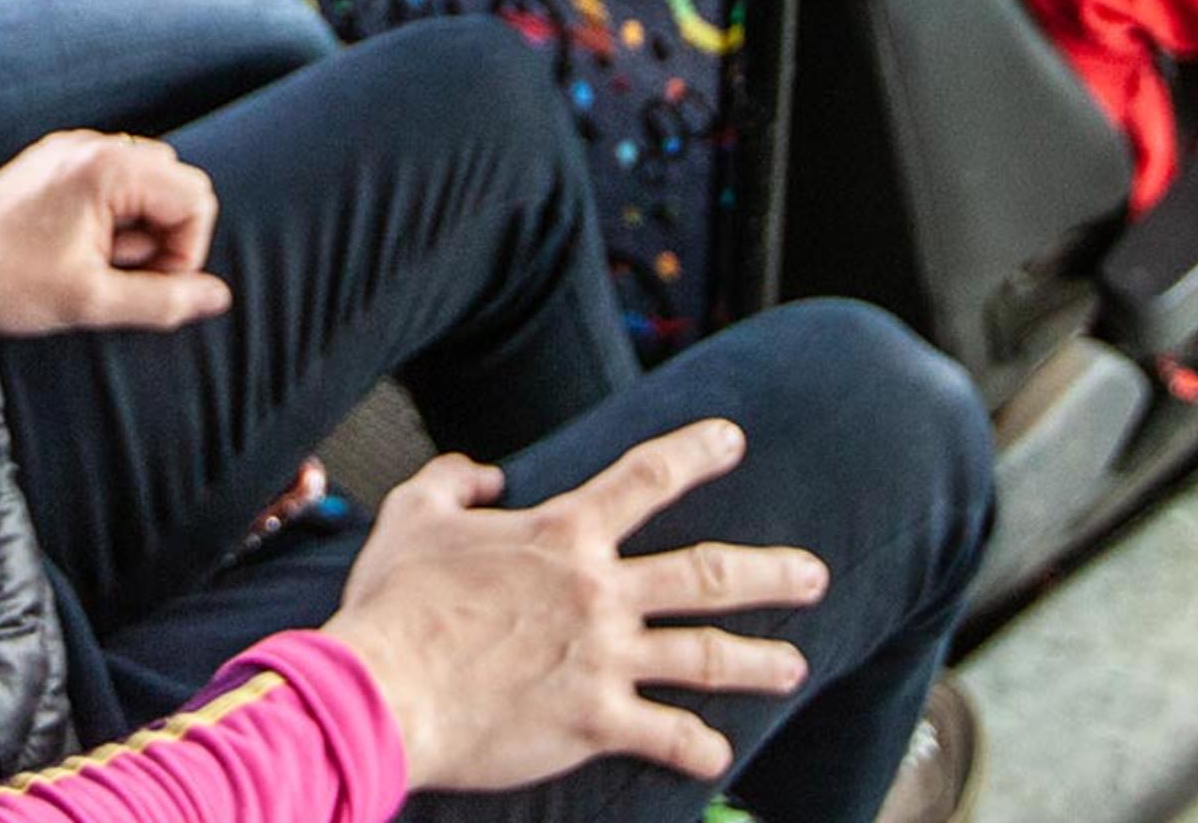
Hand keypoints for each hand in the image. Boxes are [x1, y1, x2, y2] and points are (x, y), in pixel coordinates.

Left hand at [0, 130, 229, 334]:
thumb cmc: (9, 279)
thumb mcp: (91, 301)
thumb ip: (163, 300)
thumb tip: (217, 297)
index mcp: (109, 169)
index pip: (197, 199)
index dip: (185, 251)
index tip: (147, 282)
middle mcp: (96, 145)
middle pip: (177, 184)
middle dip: (164, 235)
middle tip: (119, 270)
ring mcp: (74, 148)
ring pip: (148, 182)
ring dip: (139, 226)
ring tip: (96, 259)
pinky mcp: (56, 159)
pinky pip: (113, 179)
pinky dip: (113, 214)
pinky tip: (79, 245)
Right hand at [322, 422, 824, 793]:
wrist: (384, 690)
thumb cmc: (395, 604)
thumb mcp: (412, 515)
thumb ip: (453, 481)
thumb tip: (485, 472)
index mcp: (562, 535)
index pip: (645, 479)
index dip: (695, 453)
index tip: (732, 440)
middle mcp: (598, 592)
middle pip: (705, 573)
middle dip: (769, 572)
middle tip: (813, 572)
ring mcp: (605, 659)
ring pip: (705, 655)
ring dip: (758, 662)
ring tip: (794, 665)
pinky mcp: (595, 721)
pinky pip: (665, 735)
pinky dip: (697, 749)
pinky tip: (717, 757)